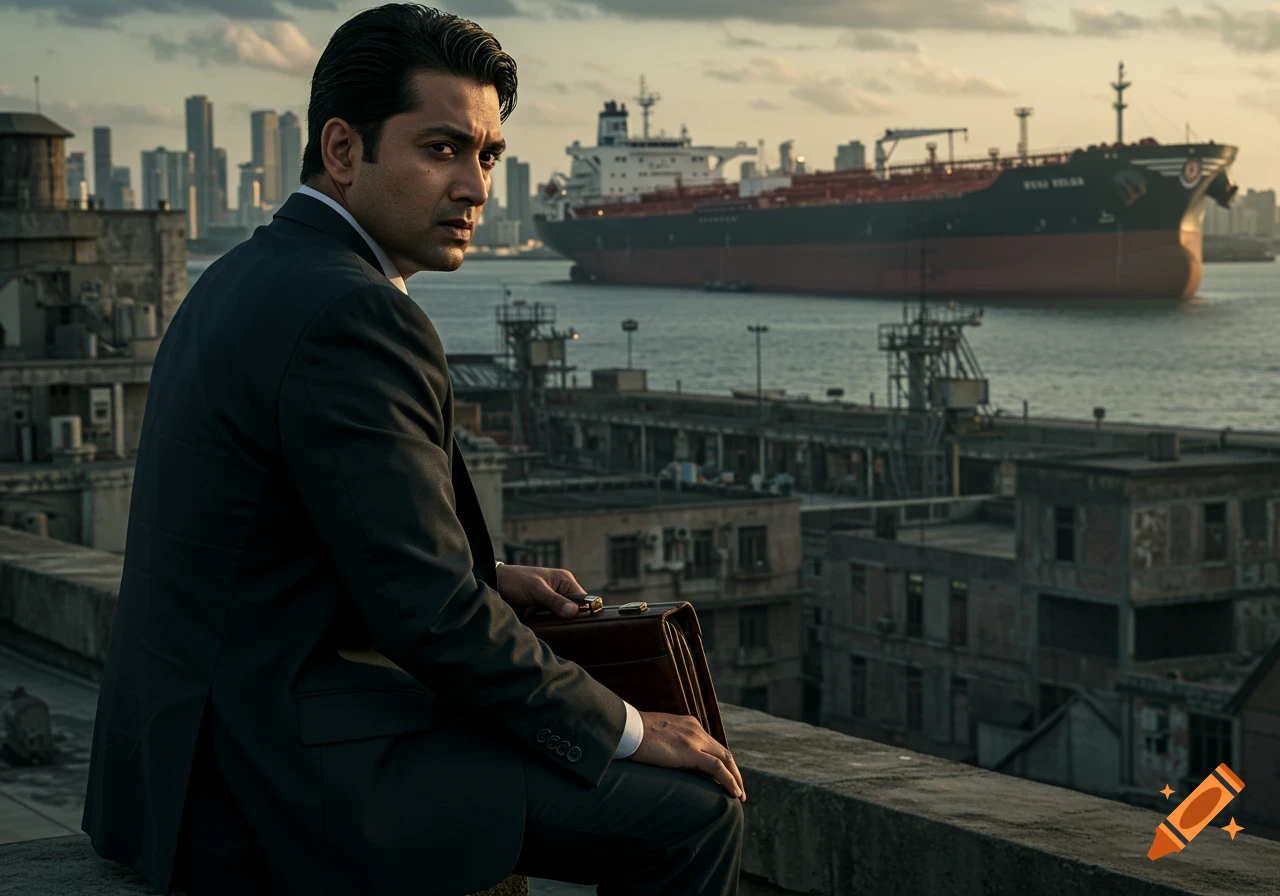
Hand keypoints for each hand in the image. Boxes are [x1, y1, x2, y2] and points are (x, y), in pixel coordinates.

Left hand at [496, 564, 584, 618]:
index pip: (583, 598)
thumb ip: (555, 601)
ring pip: (561, 614)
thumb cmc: (516, 581)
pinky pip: (550, 617)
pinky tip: (535, 619)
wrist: (496, 583)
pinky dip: (544, 620)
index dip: (580, 611)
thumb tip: (574, 612)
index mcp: (564, 580)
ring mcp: (552, 598)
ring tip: (542, 618)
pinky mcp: (543, 607)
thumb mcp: (537, 590)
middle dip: (565, 617)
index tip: (575, 622)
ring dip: (553, 619)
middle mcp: (561, 589)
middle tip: (556, 622)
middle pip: (573, 608)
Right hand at [630, 711, 745, 802]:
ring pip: (725, 759)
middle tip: (738, 789)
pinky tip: (734, 794)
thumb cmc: (632, 734)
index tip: (724, 777)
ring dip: (735, 779)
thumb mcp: (655, 736)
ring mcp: (693, 739)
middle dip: (733, 772)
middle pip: (723, 752)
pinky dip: (729, 781)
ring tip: (739, 796)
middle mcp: (695, 729)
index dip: (721, 762)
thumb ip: (667, 744)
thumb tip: (667, 757)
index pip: (712, 745)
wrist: (623, 728)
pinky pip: (716, 768)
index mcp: (688, 724)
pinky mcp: (689, 751)